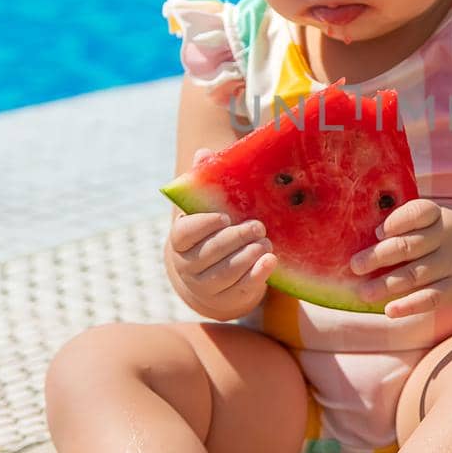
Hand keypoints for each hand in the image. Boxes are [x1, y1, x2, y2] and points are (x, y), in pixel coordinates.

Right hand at [163, 148, 275, 320]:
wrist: (213, 278)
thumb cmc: (212, 234)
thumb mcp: (207, 209)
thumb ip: (205, 183)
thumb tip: (203, 152)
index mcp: (180, 242)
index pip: (184, 234)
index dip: (204, 225)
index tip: (225, 217)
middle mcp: (187, 266)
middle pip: (210, 252)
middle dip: (236, 238)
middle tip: (258, 225)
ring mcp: (205, 287)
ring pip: (226, 272)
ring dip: (249, 255)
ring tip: (265, 241)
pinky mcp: (227, 300)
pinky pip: (241, 289)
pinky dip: (258, 274)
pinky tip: (271, 260)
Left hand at [349, 199, 451, 318]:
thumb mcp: (440, 218)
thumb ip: (410, 224)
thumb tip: (370, 237)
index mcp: (439, 215)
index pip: (418, 213)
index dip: (397, 222)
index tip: (378, 231)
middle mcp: (447, 238)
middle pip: (410, 246)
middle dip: (379, 256)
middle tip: (355, 265)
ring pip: (416, 275)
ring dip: (387, 285)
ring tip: (364, 292)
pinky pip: (431, 298)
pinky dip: (410, 305)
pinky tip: (390, 311)